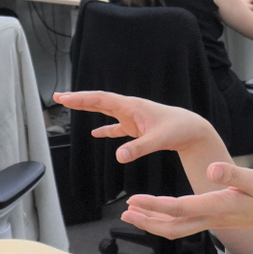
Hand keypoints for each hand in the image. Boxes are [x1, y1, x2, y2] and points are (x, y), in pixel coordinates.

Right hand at [54, 90, 215, 162]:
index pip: (101, 99)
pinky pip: (116, 128)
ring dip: (88, 109)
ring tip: (70, 105)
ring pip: (105, 111)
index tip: (64, 97)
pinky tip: (96, 134)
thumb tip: (118, 157)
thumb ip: (138, 148)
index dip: (82, 98)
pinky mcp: (137, 128)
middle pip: (99, 101)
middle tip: (58, 96)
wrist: (193, 129)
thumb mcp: (158, 139)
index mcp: (132, 106)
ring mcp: (132, 118)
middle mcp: (129, 109)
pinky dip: (105, 130)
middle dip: (79, 99)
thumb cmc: (179, 129)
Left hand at [122, 161, 252, 240]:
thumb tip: (212, 169)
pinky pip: (183, 225)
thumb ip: (234, 174)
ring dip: (152, 223)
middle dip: (146, 221)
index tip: (134, 200)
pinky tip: (157, 213)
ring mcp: (212, 220)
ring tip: (132, 214)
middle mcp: (211, 217)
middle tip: (125, 213)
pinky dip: (165, 221)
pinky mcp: (214, 218)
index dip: (154, 205)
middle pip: (171, 226)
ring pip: (175, 229)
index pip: (178, 207)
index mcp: (217, 205)